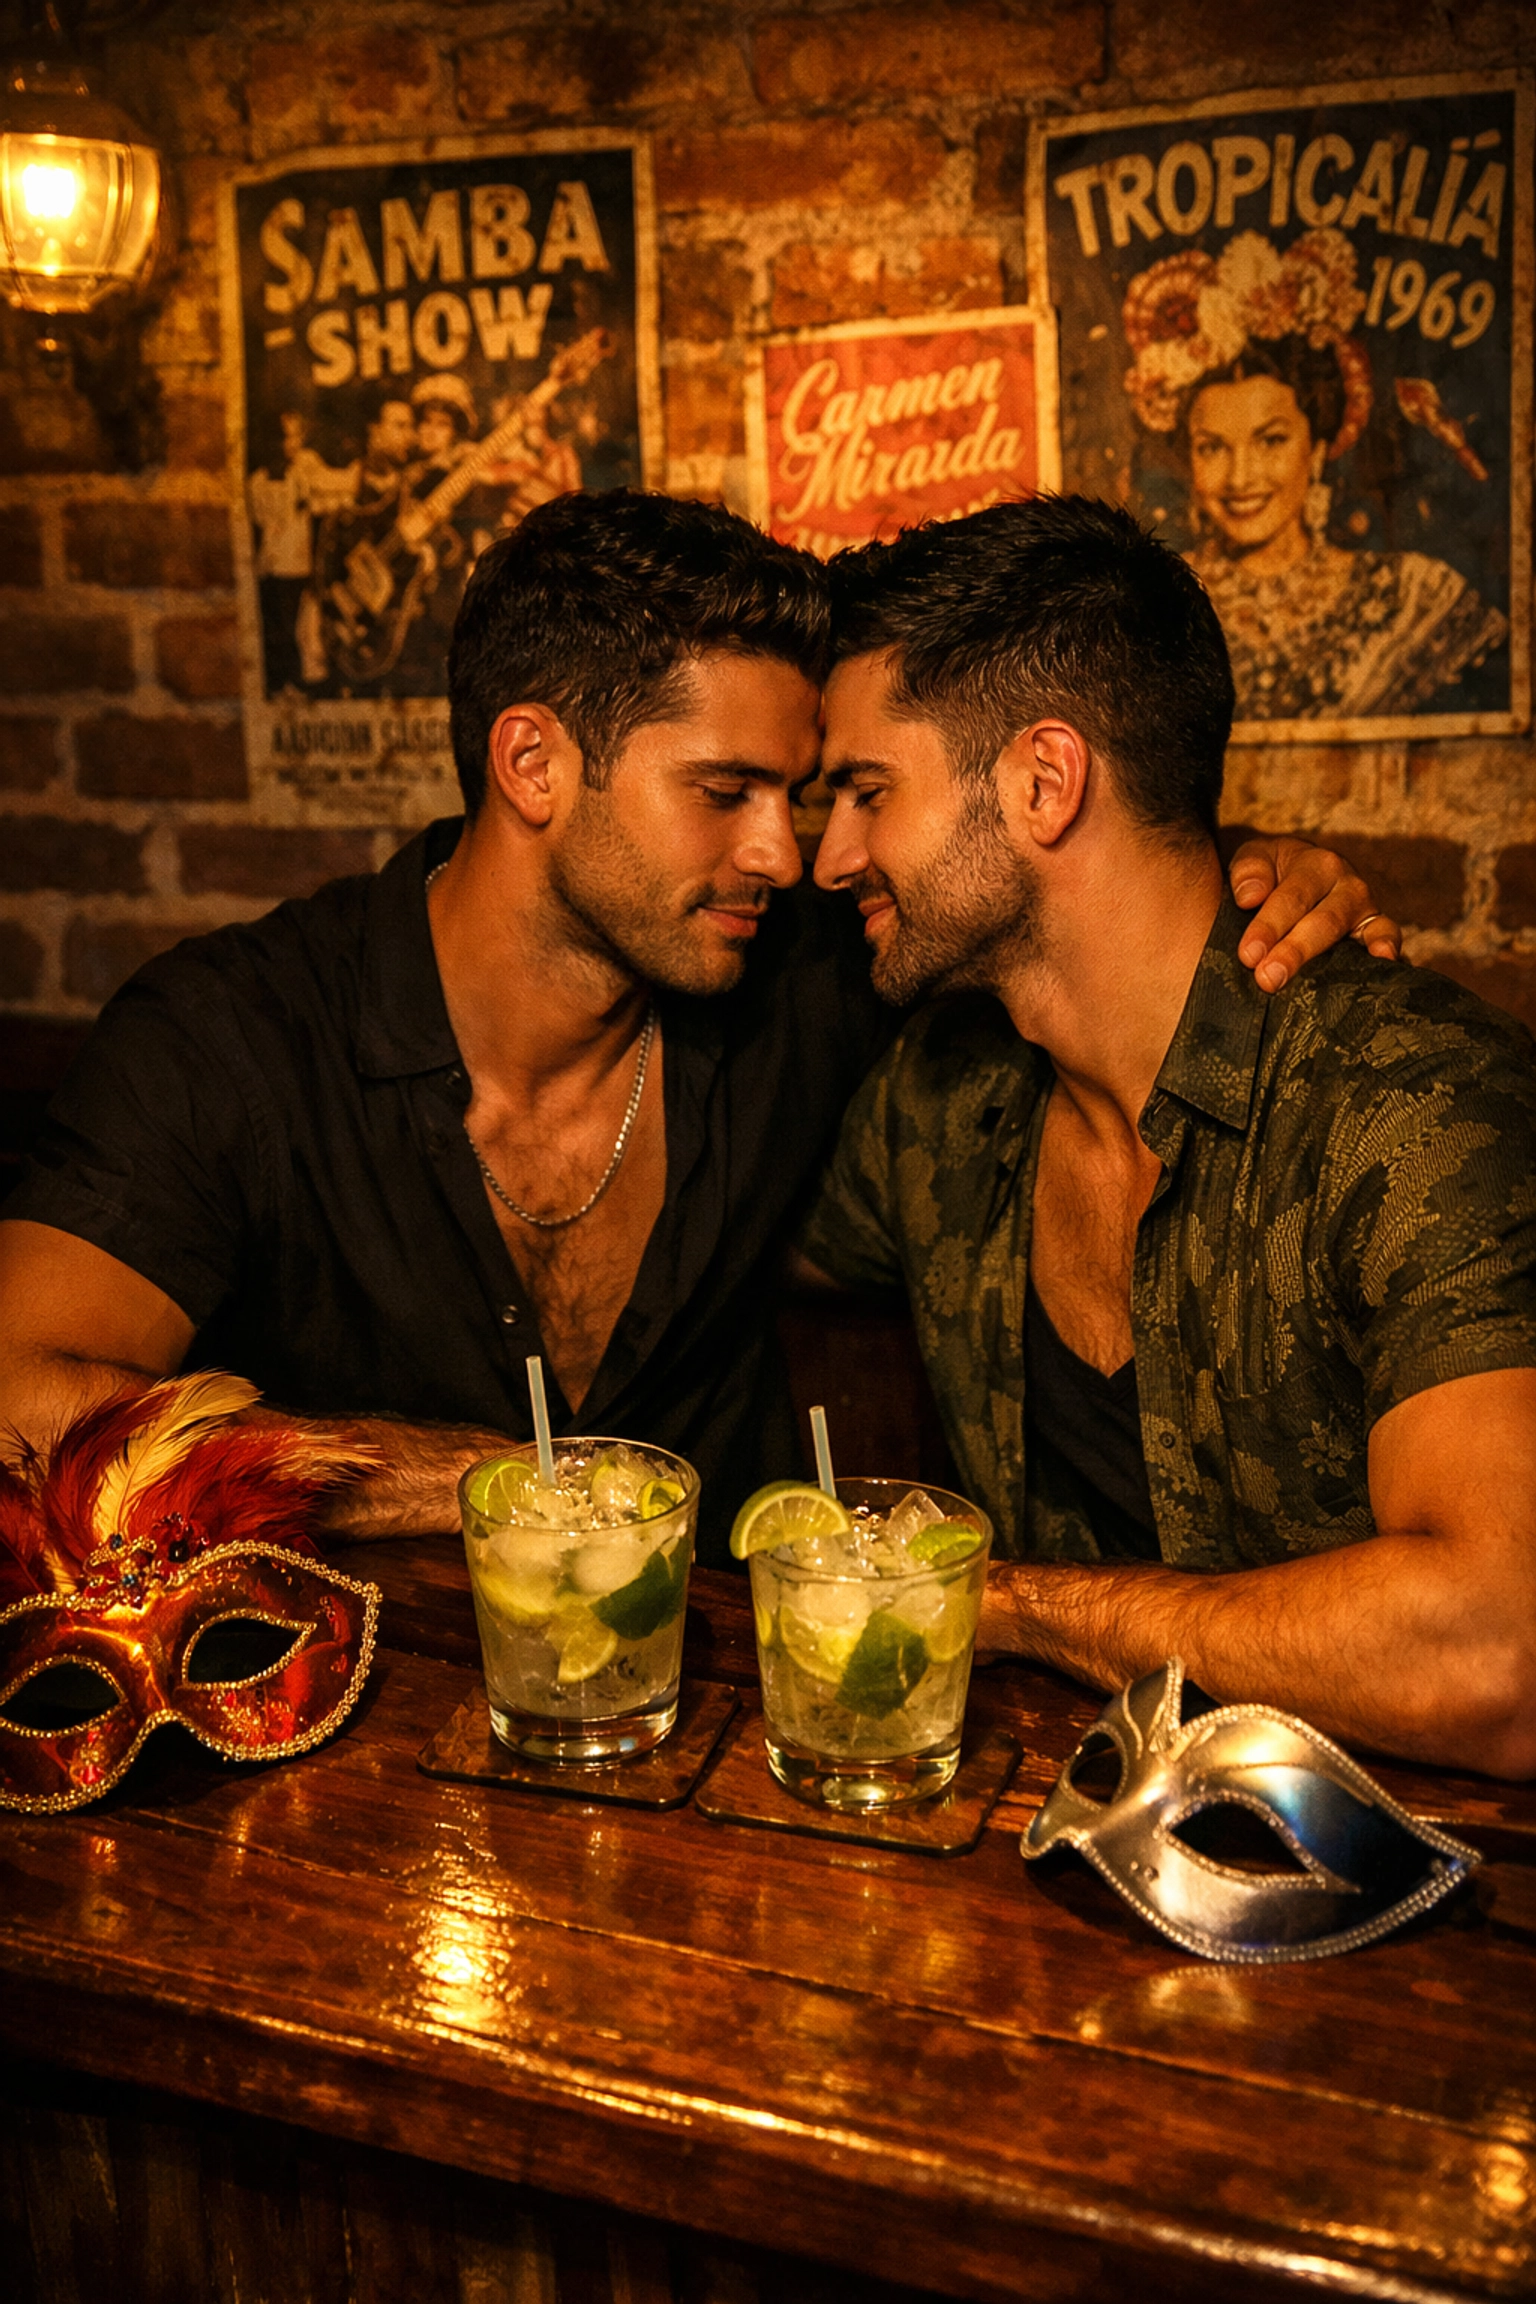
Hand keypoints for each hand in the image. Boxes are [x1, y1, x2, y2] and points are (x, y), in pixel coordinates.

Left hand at [1228, 835, 1401, 992]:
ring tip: (1311, 985)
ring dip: (1328, 961)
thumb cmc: (1275, 872)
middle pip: (1322, 921)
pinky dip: (1388, 946)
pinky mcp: (1377, 928)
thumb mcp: (1257, 858)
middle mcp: (1347, 884)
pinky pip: (1387, 935)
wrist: (1302, 874)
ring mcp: (1366, 908)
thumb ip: (1250, 870)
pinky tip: (1383, 961)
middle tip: (1267, 978)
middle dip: (1294, 951)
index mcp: (1316, 864)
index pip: (1291, 899)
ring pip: (1351, 932)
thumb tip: (1250, 896)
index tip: (1248, 955)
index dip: (1269, 927)